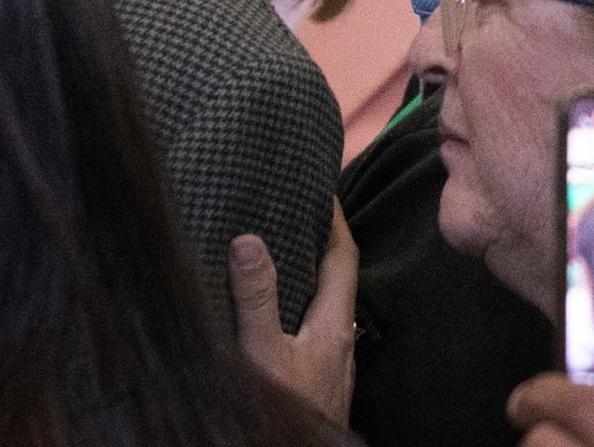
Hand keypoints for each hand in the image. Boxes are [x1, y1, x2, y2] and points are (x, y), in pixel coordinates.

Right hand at [231, 203, 356, 425]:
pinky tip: (278, 307)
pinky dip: (300, 300)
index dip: (335, 220)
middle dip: (321, 240)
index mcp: (334, 323)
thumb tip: (250, 239)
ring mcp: (332, 359)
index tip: (321, 187)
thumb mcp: (262, 351)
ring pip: (327, 302)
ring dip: (310, 273)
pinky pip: (314, 323)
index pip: (343, 258)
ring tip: (283, 248)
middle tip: (297, 207)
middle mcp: (340, 337)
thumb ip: (256, 298)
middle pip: (338, 277)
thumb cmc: (287, 406)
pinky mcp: (319, 375)